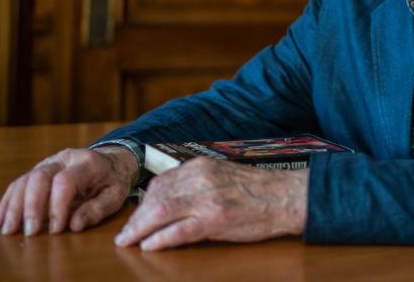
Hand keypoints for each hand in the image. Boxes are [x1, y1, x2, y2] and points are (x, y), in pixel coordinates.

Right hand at [0, 146, 138, 235]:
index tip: (56, 229)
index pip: (65, 182)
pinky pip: (18, 184)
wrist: (110, 161)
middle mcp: (64, 158)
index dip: (58, 206)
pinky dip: (7, 202)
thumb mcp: (115, 195)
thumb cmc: (113, 180)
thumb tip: (74, 226)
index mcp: (86, 163)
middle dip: (32, 206)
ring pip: (24, 180)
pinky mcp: (37, 170)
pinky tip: (0, 220)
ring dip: (14, 206)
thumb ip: (98, 209)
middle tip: (29, 232)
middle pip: (39, 178)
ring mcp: (48, 163)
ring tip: (8, 230)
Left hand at [113, 157, 307, 250]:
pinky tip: (150, 246)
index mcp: (202, 167)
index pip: (161, 183)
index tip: (135, 216)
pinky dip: (161, 239)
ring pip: (161, 212)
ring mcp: (207, 199)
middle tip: (125, 234)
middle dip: (136, 218)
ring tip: (129, 241)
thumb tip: (170, 199)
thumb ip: (198, 184)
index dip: (143, 202)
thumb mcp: (224, 177)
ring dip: (140, 229)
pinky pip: (179, 230)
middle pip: (156, 197)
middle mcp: (201, 179)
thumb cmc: (258, 191)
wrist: (287, 196)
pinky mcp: (215, 219)